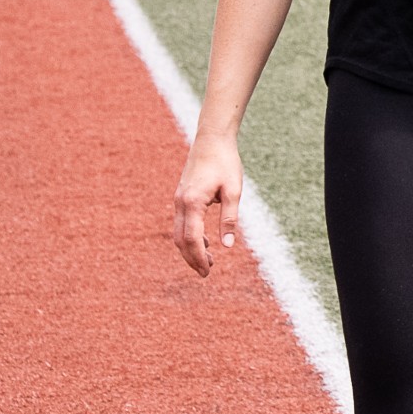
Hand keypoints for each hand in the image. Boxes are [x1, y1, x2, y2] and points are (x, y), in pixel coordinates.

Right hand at [172, 134, 244, 276]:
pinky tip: (205, 242)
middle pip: (180, 239)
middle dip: (191, 258)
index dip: (198, 257)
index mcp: (193, 202)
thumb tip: (227, 245)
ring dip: (190, 249)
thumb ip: (230, 219)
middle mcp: (181, 202)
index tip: (207, 271)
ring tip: (207, 261)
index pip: (191, 238)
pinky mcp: (181, 196)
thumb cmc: (225, 163)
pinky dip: (189, 236)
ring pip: (178, 232)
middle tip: (205, 274)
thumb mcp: (234, 191)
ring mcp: (178, 199)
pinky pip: (181, 222)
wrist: (212, 139)